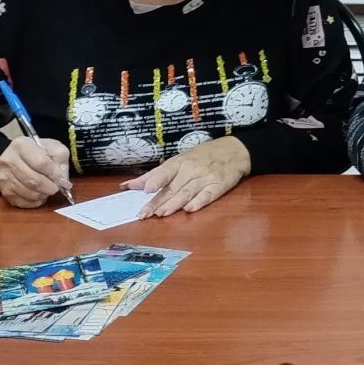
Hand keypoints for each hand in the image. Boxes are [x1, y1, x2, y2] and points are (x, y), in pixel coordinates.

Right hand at [0, 137, 71, 208]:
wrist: (15, 158)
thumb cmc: (37, 152)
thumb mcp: (53, 147)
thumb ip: (60, 159)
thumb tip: (62, 179)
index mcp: (22, 145)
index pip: (41, 163)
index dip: (54, 174)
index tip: (63, 180)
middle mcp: (9, 160)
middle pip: (34, 180)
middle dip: (50, 187)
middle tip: (57, 187)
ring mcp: (4, 177)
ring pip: (29, 193)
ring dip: (44, 195)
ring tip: (49, 190)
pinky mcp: (4, 191)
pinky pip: (23, 202)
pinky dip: (35, 202)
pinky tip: (40, 195)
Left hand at [122, 137, 250, 217]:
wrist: (234, 150)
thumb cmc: (202, 156)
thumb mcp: (179, 160)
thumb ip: (155, 175)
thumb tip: (129, 185)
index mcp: (180, 162)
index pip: (166, 171)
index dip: (156, 180)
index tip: (145, 189)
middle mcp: (192, 169)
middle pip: (173, 187)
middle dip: (158, 201)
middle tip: (145, 214)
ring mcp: (206, 177)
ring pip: (188, 192)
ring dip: (174, 203)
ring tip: (162, 213)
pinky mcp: (219, 185)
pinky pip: (208, 194)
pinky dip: (199, 201)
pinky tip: (190, 209)